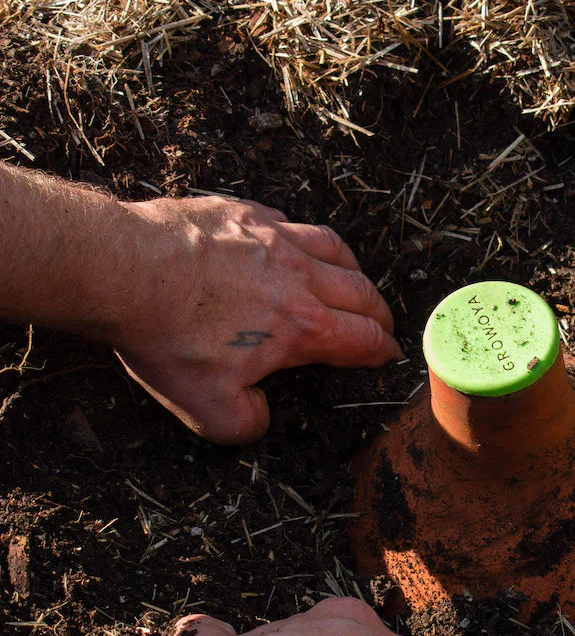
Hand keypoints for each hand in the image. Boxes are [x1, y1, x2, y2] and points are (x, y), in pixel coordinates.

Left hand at [112, 195, 401, 442]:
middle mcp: (300, 276)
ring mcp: (274, 238)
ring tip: (352, 280)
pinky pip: (291, 222)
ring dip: (353, 270)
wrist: (125, 269)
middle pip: (361, 291)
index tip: (387, 356)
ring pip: (335, 248)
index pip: (362, 339)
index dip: (382, 351)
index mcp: (302, 327)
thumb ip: (248, 422)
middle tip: (380, 324)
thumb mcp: (207, 410)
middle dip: (378, 313)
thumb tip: (261, 415)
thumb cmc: (167, 337)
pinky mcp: (244, 213)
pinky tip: (292, 247)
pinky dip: (304, 239)